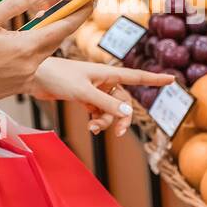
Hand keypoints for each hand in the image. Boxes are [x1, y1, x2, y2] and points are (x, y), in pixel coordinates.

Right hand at [0, 0, 90, 105]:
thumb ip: (13, 4)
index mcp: (26, 48)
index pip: (64, 27)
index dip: (81, 12)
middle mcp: (31, 65)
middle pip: (58, 39)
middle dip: (69, 21)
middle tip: (77, 3)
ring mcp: (25, 77)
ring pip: (46, 51)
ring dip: (50, 34)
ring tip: (50, 17)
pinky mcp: (18, 85)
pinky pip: (35, 63)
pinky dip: (36, 48)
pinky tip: (27, 39)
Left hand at [29, 57, 172, 135]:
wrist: (34, 77)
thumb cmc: (58, 77)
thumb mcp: (83, 92)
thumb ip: (105, 104)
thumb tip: (127, 114)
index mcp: (107, 73)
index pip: (136, 77)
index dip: (154, 80)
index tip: (172, 80)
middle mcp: (104, 81)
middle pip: (124, 102)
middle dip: (122, 117)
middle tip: (119, 133)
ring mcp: (94, 90)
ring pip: (111, 109)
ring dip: (106, 121)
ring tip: (94, 128)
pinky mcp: (84, 98)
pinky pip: (99, 112)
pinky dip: (98, 120)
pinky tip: (91, 127)